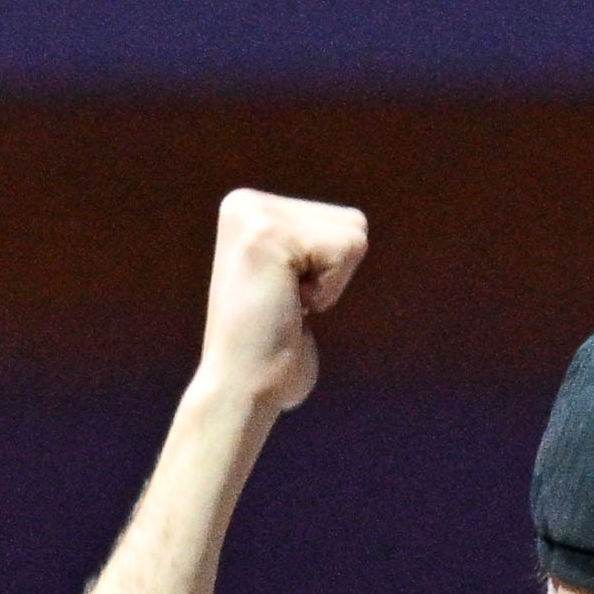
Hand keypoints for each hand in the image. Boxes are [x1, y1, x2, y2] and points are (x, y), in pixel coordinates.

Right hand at [196, 188, 368, 416]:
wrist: (240, 390)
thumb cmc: (272, 355)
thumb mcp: (293, 286)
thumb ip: (312, 254)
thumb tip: (339, 242)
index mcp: (250, 210)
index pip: (344, 222)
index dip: (330, 274)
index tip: (286, 299)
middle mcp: (246, 203)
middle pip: (352, 222)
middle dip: (333, 276)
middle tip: (286, 306)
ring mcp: (254, 214)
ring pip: (352, 235)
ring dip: (331, 285)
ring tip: (285, 306)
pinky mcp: (268, 234)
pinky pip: (345, 251)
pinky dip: (328, 291)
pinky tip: (288, 307)